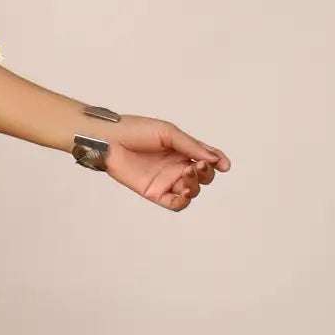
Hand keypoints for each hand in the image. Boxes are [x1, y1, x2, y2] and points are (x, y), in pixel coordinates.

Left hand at [99, 116, 230, 210]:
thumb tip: (215, 159)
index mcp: (182, 149)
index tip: (224, 165)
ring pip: (192, 190)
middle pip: (204, 176)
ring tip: (187, 174)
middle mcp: (176, 165)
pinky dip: (183, 202)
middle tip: (197, 166)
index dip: (219, 161)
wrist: (110, 140)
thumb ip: (191, 146)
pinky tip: (184, 193)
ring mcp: (166, 180)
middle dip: (207, 174)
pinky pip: (174, 204)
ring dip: (196, 185)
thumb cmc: (135, 130)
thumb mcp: (168, 133)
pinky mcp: (154, 192)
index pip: (208, 157)